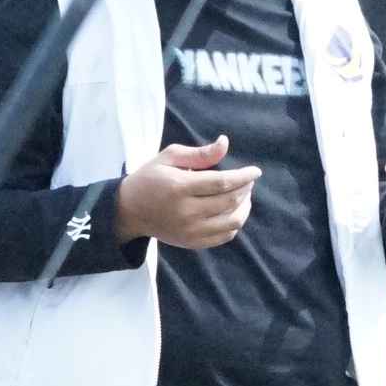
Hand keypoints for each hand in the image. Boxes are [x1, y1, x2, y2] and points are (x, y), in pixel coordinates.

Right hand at [115, 137, 258, 249]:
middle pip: (229, 201)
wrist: (129, 210)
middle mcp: (186, 212)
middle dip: (245, 189)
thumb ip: (199, 153)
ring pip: (232, 222)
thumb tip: (225, 143)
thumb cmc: (151, 178)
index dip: (243, 177)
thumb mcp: (169, 157)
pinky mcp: (191, 242)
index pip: (222, 183)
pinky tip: (233, 211)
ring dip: (244, 207)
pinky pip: (224, 236)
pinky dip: (235, 223)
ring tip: (244, 195)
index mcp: (179, 187)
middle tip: (248, 180)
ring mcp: (189, 231)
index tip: (255, 171)